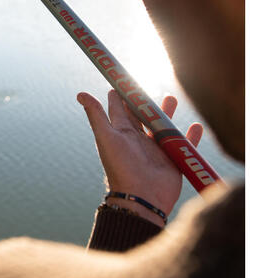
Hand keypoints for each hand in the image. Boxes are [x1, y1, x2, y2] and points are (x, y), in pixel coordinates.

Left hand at [76, 90, 202, 225]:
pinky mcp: (173, 159)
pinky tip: (196, 125)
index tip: (121, 79)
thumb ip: (97, 116)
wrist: (141, 198)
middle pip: (143, 115)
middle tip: (149, 86)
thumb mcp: (107, 137)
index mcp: (122, 133)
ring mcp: (156, 149)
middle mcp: (138, 140)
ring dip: (167, 113)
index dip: (120, 94)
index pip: (120, 108)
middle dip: (145, 101)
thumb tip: (80, 94)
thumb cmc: (121, 166)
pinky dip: (190, 135)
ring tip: (171, 98)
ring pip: (163, 126)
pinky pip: (184, 144)